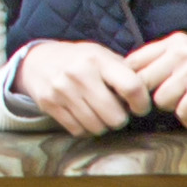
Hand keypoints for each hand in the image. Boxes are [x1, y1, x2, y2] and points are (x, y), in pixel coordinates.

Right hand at [9, 38, 144, 135]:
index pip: (131, 87)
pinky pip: (78, 130)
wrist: (38, 60)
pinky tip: (84, 115)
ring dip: (103, 125)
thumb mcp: (102, 56)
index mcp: (98, 59)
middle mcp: (80, 74)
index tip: (140, 107)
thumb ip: (124, 73)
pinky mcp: (50, 105)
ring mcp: (62, 90)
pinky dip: (85, 128)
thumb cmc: (80, 60)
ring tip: (100, 112)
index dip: (142, 103)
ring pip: (97, 127)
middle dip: (120, 118)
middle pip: (115, 117)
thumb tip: (148, 94)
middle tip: (116, 111)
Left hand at [120, 32, 186, 127]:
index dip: (134, 82)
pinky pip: (182, 113)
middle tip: (173, 103)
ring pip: (161, 100)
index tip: (145, 94)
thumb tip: (129, 80)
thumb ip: (163, 64)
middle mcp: (181, 51)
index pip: (134, 60)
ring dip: (176, 110)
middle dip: (155, 98)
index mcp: (174, 42)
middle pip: (143, 82)